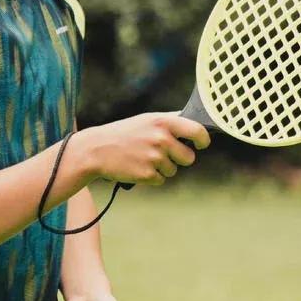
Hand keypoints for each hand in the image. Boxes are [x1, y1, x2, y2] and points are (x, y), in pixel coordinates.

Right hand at [74, 113, 210, 187]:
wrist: (96, 150)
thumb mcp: (148, 120)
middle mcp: (162, 139)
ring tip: (144, 158)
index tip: (201, 144)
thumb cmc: (125, 133)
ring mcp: (155, 157)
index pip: (198, 131)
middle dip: (179, 159)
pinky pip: (161, 180)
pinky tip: (139, 167)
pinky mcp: (148, 174)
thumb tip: (195, 123)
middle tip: (162, 154)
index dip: (203, 140)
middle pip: (189, 158)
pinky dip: (152, 177)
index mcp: (164, 122)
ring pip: (174, 170)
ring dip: (163, 168)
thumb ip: (171, 121)